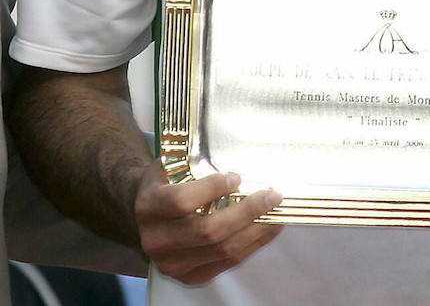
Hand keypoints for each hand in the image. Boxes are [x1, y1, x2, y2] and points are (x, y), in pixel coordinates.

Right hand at [135, 166, 282, 284]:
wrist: (144, 212)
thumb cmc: (167, 183)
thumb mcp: (173, 167)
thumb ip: (199, 166)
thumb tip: (247, 162)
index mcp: (150, 207)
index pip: (181, 201)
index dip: (212, 188)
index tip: (237, 177)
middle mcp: (156, 240)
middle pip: (208, 230)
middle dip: (247, 211)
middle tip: (273, 195)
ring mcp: (171, 263)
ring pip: (223, 250)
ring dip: (257, 229)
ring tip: (276, 211)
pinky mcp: (189, 276)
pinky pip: (228, 262)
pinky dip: (254, 244)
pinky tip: (268, 227)